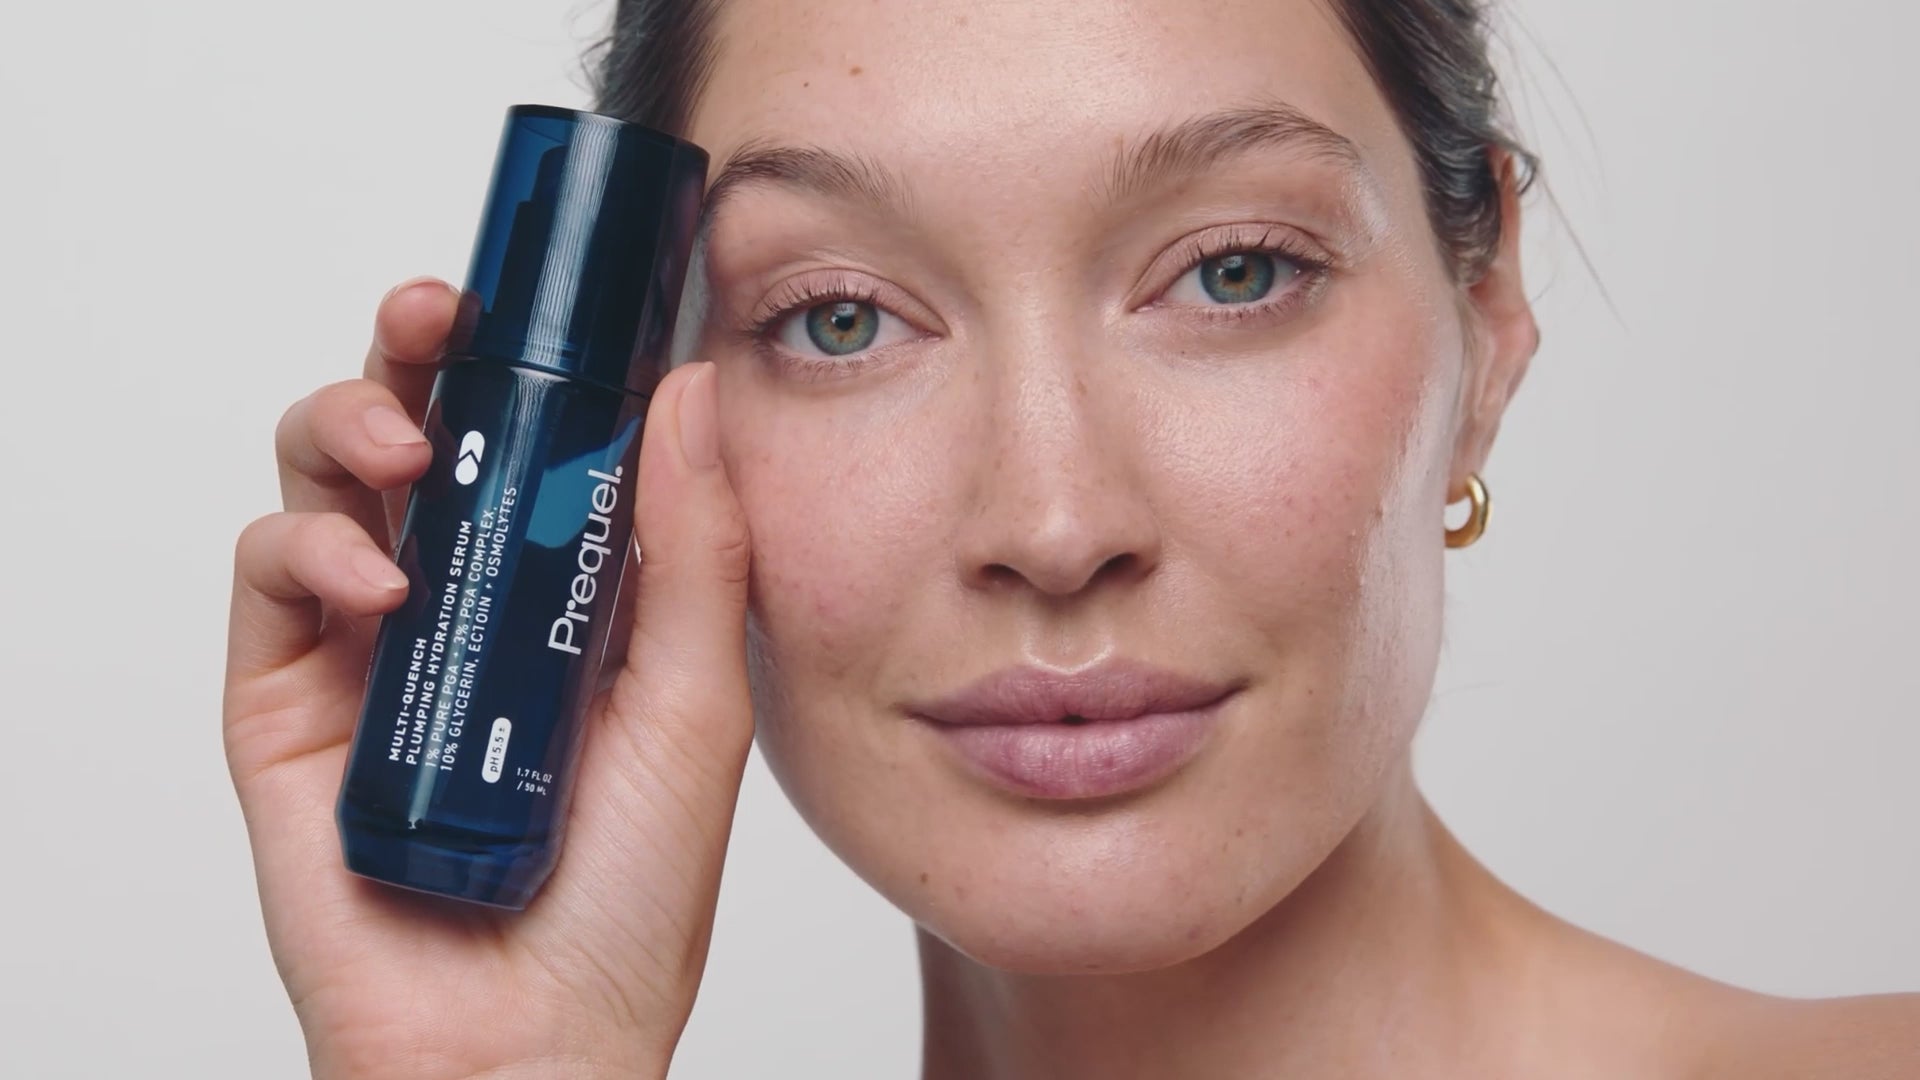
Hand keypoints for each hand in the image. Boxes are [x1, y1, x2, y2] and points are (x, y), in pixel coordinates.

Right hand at [223, 277, 752, 1078]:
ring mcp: (370, 647)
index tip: (544, 290)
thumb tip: (692, 389)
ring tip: (401, 441)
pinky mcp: (289, 704)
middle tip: (437, 312)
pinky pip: (267, 577)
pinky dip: (308, 545)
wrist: (533, 1043)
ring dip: (349, 422)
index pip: (532, 438)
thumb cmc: (626, 901)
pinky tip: (373, 574)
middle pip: (417, 431)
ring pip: (326, 477)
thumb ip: (694, 551)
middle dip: (416, 350)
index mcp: (564, 591)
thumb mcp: (690, 703)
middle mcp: (465, 601)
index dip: (527, 354)